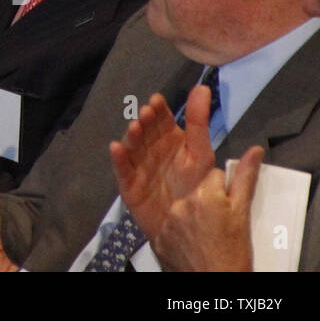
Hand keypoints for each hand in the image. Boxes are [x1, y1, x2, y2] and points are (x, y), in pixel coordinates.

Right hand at [110, 85, 215, 243]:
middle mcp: (153, 149)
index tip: (157, 101)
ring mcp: (139, 165)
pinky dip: (118, 159)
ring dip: (132, 136)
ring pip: (132, 146)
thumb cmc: (196, 189)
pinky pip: (122, 169)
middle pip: (145, 129)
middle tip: (146, 113)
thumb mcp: (201, 154)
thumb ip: (200, 123)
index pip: (163, 119)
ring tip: (135, 128)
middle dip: (145, 120)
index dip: (159, 109)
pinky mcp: (128, 184)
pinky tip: (116, 149)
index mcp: (171, 141)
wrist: (188, 231)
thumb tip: (203, 89)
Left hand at [155, 145, 262, 271]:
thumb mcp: (243, 214)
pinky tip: (189, 244)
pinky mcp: (159, 238)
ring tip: (203, 237)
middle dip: (204, 202)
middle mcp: (182, 204)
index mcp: (205, 195)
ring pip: (179, 207)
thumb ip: (245, 179)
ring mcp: (169, 222)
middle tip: (215, 225)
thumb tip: (255, 150)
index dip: (221, 191)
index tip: (225, 207)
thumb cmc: (234, 254)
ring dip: (189, 216)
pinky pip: (167, 226)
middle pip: (194, 190)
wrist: (217, 284)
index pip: (212, 177)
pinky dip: (177, 232)